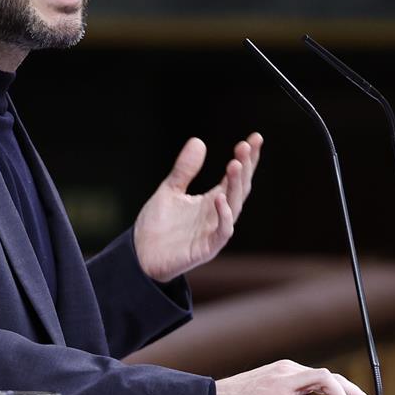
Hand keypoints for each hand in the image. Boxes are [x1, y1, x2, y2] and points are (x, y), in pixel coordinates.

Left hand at [133, 132, 262, 282]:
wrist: (140, 256)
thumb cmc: (157, 226)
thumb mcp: (170, 190)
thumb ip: (185, 169)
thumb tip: (198, 141)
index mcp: (212, 201)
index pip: (235, 177)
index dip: (247, 159)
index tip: (255, 138)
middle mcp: (217, 215)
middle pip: (239, 188)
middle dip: (245, 167)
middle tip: (246, 145)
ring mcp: (214, 232)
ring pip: (234, 206)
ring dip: (236, 185)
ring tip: (235, 163)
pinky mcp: (207, 248)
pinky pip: (222, 232)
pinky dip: (224, 216)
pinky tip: (220, 198)